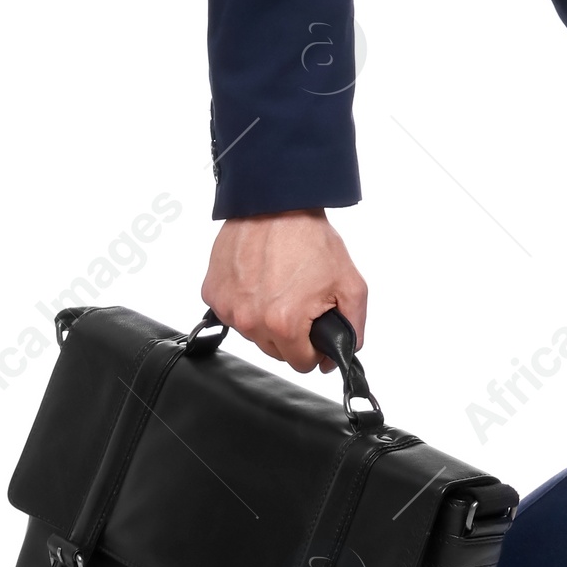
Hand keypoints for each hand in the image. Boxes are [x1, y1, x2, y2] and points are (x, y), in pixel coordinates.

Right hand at [202, 209, 366, 376]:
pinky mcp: (212, 292)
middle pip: (276, 351)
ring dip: (266, 318)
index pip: (301, 363)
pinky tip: (258, 279)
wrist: (276, 203)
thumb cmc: (309, 238)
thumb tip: (343, 354)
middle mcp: (250, 320)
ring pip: (253, 333)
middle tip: (300, 299)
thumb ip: (354, 329)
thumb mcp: (351, 285)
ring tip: (279, 286)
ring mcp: (228, 307)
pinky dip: (245, 302)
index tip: (315, 328)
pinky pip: (232, 312)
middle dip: (291, 333)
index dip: (314, 348)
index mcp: (284, 324)